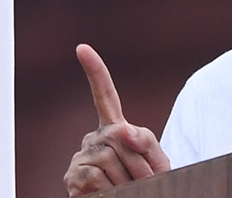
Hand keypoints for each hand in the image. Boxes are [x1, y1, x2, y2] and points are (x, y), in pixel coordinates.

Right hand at [63, 44, 170, 196]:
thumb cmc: (147, 185)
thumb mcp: (158, 162)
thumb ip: (146, 141)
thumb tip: (121, 129)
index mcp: (114, 128)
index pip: (104, 95)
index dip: (95, 71)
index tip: (82, 49)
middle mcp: (93, 138)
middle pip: (119, 136)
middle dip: (139, 162)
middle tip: (145, 181)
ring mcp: (81, 156)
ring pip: (109, 158)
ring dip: (128, 180)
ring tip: (129, 190)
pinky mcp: (72, 177)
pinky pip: (95, 176)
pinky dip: (110, 189)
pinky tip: (108, 195)